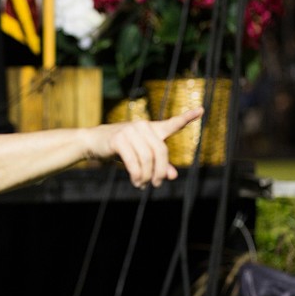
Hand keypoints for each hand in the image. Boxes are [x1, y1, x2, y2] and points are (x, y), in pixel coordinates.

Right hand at [89, 107, 203, 188]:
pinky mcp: (118, 139)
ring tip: (143, 185)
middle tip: (157, 184)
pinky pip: (133, 162)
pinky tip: (136, 182)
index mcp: (150, 128)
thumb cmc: (119, 148)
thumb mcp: (141, 156)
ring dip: (146, 176)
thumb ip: (159, 164)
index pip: (171, 124)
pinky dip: (136, 175)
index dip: (187, 118)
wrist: (93, 142)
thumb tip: (173, 175)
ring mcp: (130, 131)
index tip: (201, 110)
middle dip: (160, 171)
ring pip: (147, 159)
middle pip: (161, 151)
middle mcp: (142, 126)